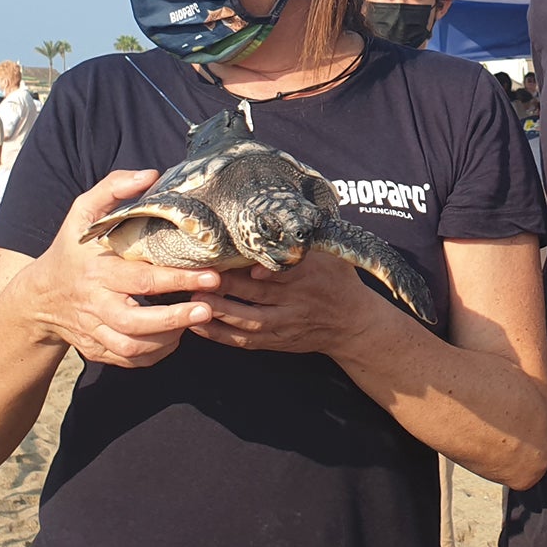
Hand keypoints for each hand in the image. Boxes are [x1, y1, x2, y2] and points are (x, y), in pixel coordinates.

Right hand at [25, 168, 218, 366]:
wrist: (39, 296)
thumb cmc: (70, 249)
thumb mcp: (83, 212)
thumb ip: (113, 189)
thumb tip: (150, 174)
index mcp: (98, 272)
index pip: (142, 279)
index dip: (178, 279)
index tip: (211, 276)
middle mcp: (95, 305)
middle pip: (137, 323)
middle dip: (177, 319)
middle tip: (209, 308)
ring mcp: (94, 331)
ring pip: (133, 347)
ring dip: (168, 339)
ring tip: (195, 321)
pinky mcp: (96, 350)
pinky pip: (128, 360)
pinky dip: (154, 355)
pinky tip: (174, 337)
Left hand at [188, 252, 378, 355]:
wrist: (353, 323)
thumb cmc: (338, 279)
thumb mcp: (332, 254)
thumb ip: (307, 238)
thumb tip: (287, 204)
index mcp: (312, 275)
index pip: (288, 270)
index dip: (265, 268)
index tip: (242, 262)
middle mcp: (298, 301)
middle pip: (259, 294)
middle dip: (227, 286)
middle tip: (197, 274)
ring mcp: (287, 324)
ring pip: (250, 320)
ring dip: (220, 310)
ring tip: (192, 298)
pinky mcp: (278, 341)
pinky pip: (246, 341)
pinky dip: (222, 335)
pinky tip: (198, 325)